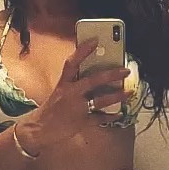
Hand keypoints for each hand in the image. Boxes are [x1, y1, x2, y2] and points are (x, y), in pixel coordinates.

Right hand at [18, 38, 132, 152]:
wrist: (39, 129)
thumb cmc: (52, 108)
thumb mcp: (60, 92)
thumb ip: (74, 83)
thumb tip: (95, 73)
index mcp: (63, 84)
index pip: (71, 64)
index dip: (82, 51)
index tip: (95, 41)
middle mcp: (70, 94)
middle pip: (92, 81)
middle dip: (110, 75)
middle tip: (125, 70)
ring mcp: (77, 109)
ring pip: (100, 100)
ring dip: (116, 96)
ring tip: (129, 92)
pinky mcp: (82, 122)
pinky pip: (100, 118)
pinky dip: (111, 116)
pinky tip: (120, 112)